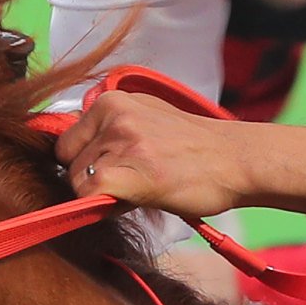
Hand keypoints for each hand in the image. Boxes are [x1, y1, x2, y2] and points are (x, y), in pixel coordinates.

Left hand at [53, 85, 305, 220]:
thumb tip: (73, 150)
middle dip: (93, 176)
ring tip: (143, 187)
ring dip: (103, 193)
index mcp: (113, 99)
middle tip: (134, 180)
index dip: (88, 161)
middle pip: (68, 160)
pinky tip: (139, 198)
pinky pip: (87, 196)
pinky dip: (106, 205)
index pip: (68, 138)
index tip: (119, 168)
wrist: (237, 161)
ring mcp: (117, 141)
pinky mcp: (122, 172)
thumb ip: (112, 128)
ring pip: (77, 180)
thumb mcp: (149, 118)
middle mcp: (111, 114)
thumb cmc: (196, 149)